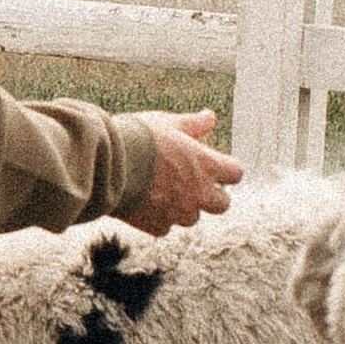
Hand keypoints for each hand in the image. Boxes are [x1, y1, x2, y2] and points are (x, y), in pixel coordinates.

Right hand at [121, 113, 242, 234]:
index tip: (218, 166)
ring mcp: (178, 212)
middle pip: (222, 204)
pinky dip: (160, 218)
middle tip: (196, 183)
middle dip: (213, 196)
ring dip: (184, 207)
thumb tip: (209, 117)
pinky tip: (147, 202)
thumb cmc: (140, 138)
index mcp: (205, 165)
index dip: (228, 169)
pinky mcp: (157, 226)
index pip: (235, 173)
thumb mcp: (168, 123)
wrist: (108, 164)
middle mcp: (197, 193)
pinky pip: (166, 226)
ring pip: (192, 218)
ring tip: (165, 191)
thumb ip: (193, 124)